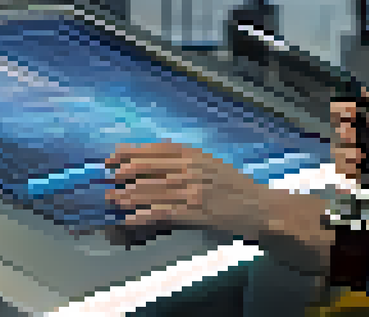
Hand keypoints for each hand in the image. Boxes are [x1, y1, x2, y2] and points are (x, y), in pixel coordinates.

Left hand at [105, 142, 272, 238]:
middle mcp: (192, 169)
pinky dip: (144, 216)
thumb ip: (187, 160)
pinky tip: (129, 219)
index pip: (157, 149)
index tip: (114, 155)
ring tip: (112, 198)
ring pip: (153, 191)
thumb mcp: (211, 164)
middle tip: (108, 176)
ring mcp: (193, 191)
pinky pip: (163, 213)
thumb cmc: (235, 187)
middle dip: (125, 171)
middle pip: (150, 168)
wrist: (261, 207)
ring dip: (128, 196)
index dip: (133, 152)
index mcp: (195, 155)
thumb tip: (155, 156)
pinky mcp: (196, 213)